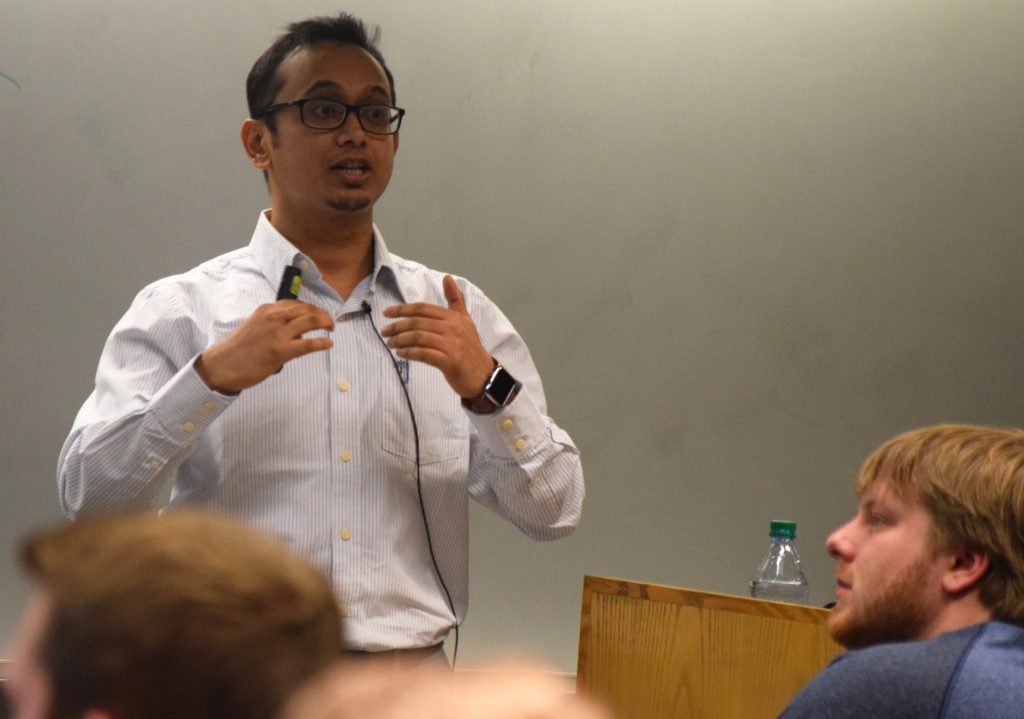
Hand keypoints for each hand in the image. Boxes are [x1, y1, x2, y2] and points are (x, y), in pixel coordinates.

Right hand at [195, 301, 333, 392]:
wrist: (223, 365)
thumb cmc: (239, 349)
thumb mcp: (255, 326)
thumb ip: (273, 323)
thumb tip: (295, 328)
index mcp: (266, 310)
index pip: (296, 304)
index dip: (311, 308)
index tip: (317, 314)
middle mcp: (273, 317)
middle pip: (307, 310)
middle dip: (322, 314)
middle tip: (329, 322)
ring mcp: (278, 334)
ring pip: (311, 321)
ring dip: (325, 323)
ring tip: (331, 328)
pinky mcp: (281, 351)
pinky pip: (309, 344)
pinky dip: (322, 343)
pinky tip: (328, 344)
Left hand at [381, 275, 492, 397]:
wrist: (484, 375)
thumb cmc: (470, 348)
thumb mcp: (465, 321)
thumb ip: (455, 300)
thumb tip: (448, 277)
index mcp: (454, 317)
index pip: (423, 309)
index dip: (402, 309)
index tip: (386, 313)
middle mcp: (453, 328)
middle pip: (418, 323)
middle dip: (397, 326)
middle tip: (384, 331)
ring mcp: (451, 345)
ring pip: (418, 337)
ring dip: (400, 340)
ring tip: (390, 343)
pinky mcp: (449, 362)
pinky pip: (424, 354)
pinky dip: (409, 353)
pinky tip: (401, 353)